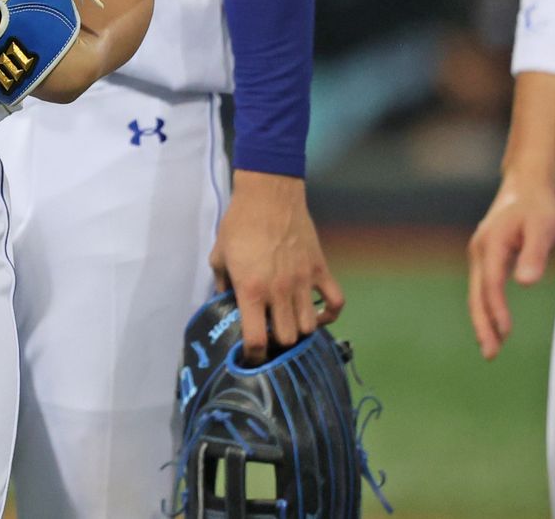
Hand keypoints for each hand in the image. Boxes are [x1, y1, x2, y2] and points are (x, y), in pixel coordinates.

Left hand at [210, 171, 343, 360]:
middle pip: (287, 338)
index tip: (251, 357)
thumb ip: (221, 284)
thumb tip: (224, 303)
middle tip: (269, 334)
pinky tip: (316, 314)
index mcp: (251, 291)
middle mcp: (279, 292)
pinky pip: (335, 302)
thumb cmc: (239, 224)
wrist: (269, 196)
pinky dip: (328, 314)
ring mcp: (303, 282)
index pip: (256, 340)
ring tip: (288, 323)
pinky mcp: (320, 270)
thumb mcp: (219, 255)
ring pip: (309, 327)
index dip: (253, 355)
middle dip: (277, 342)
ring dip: (298, 330)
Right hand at [467, 173, 554, 359]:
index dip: (496, 308)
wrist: (525, 186)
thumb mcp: (542, 227)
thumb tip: (525, 283)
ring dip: (482, 320)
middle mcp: (479, 250)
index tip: (505, 332)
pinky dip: (485, 308)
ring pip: (477, 293)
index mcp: (491, 244)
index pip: (491, 283)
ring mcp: (480, 254)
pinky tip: (493, 323)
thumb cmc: (537, 207)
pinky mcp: (486, 257)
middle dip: (482, 324)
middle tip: (490, 353)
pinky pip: (482, 288)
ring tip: (491, 348)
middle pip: (476, 293)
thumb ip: (533, 254)